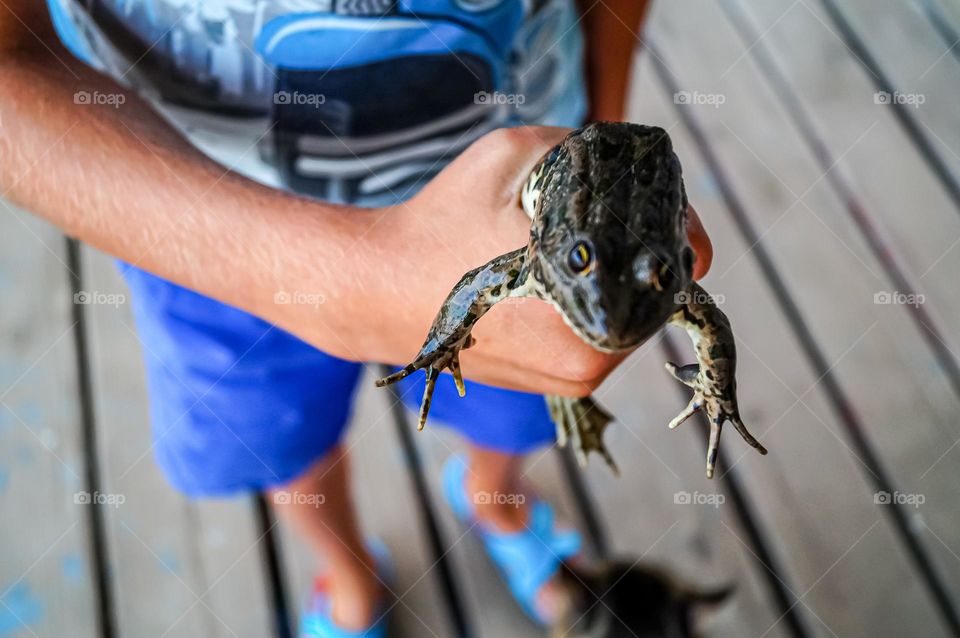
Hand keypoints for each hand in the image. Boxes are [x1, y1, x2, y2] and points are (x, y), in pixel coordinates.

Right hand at [370, 126, 712, 397]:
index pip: (682, 261)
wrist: (374, 291)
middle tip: (601, 217)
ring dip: (616, 279)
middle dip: (641, 250)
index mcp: (595, 313)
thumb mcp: (516, 156)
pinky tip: (551, 276)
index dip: (674, 220)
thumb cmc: (441, 223)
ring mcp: (572, 381)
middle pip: (659, 292)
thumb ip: (590, 155)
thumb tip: (636, 170)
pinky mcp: (552, 386)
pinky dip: (589, 303)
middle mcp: (592, 362)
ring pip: (630, 315)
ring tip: (567, 247)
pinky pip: (598, 335)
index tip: (646, 199)